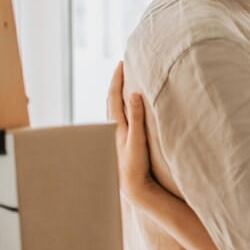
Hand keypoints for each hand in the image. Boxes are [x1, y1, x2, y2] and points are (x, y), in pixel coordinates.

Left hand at [108, 62, 158, 204]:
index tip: (122, 63)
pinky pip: (120, 117)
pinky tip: (128, 109)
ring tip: (126, 83)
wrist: (131, 186)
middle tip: (123, 67)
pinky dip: (122, 106)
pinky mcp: (122, 141)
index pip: (115, 95)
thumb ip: (136, 117)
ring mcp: (117, 134)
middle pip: (112, 99)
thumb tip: (132, 94)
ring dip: (119, 94)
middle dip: (117, 82)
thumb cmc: (134, 164)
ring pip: (115, 108)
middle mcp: (114, 127)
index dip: (118, 78)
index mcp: (116, 124)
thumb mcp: (137, 139)